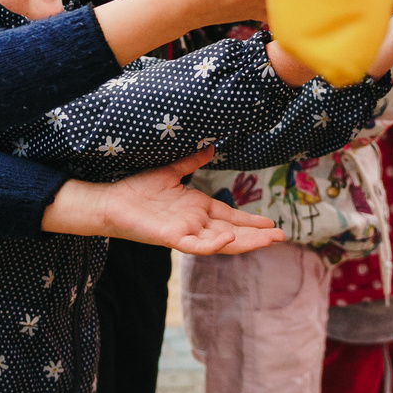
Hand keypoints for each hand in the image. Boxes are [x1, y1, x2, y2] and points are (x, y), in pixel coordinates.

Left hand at [40, 150, 284, 254]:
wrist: (110, 199)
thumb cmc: (137, 188)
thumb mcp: (171, 170)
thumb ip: (191, 161)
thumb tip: (210, 146)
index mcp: (197, 209)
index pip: (231, 218)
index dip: (251, 222)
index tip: (273, 224)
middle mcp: (195, 224)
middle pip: (233, 233)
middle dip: (257, 236)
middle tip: (282, 237)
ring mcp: (184, 232)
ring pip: (221, 242)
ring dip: (245, 243)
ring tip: (268, 240)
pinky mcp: (171, 238)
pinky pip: (195, 245)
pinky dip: (213, 244)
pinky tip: (229, 238)